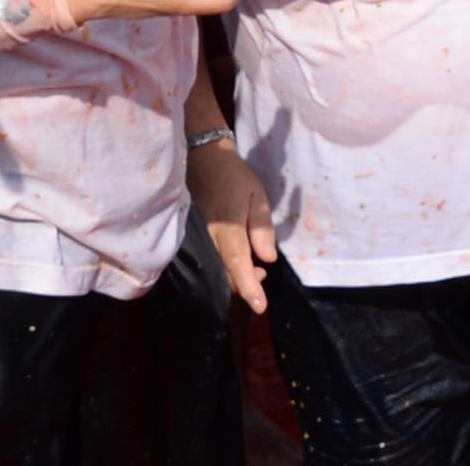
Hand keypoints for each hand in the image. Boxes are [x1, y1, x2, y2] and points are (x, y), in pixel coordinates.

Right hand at [189, 138, 277, 313]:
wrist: (204, 162)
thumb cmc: (234, 177)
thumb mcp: (257, 197)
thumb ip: (262, 228)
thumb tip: (267, 258)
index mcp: (227, 230)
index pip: (238, 265)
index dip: (249, 288)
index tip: (260, 307)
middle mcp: (211, 240)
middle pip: (227, 273)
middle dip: (246, 284)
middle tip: (264, 279)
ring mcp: (203, 240)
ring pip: (220, 268)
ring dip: (239, 275)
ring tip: (259, 271)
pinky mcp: (201, 238)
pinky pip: (216, 259)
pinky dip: (230, 266)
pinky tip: (244, 260)